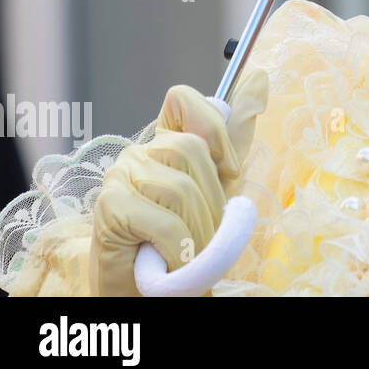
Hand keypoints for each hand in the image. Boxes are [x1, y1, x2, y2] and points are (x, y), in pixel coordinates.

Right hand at [89, 69, 268, 295]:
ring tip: (190, 251)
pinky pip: (164, 221)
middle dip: (212, 199)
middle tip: (207, 230)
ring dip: (198, 231)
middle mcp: (138, 153)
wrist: (154, 290)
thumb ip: (236, 135)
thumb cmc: (186, 239)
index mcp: (164, 142)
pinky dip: (179, 248)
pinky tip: (172, 260)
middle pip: (191, 149)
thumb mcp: (221, 185)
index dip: (215, 132)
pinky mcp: (110, 208)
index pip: (184, 100)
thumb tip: (259, 78)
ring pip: (181, 188)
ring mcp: (120, 177)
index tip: (227, 171)